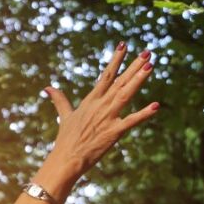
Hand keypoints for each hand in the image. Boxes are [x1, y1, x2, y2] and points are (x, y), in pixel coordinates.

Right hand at [43, 44, 157, 180]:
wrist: (67, 159)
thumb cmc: (66, 139)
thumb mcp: (64, 116)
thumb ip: (59, 100)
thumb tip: (47, 87)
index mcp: (91, 100)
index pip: (106, 75)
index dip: (116, 59)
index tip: (123, 45)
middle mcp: (101, 105)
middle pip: (120, 81)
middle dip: (134, 66)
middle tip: (147, 52)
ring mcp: (108, 117)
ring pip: (126, 94)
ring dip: (139, 80)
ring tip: (150, 66)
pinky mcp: (114, 132)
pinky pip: (131, 121)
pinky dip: (143, 114)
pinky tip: (155, 106)